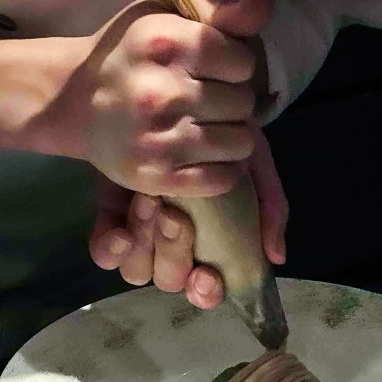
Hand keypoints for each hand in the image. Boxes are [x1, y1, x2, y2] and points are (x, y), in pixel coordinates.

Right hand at [44, 0, 274, 198]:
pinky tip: (206, 154)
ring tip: (211, 126)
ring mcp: (159, 139)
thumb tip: (265, 0)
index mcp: (165, 44)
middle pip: (244, 104)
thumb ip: (219, 10)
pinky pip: (223, 179)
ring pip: (240, 143)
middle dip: (234, 101)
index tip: (216, 68)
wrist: (74, 102)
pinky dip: (223, 168)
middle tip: (210, 100)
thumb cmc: (129, 53)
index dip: (236, 65)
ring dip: (232, 136)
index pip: (243, 62)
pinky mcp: (157, 176)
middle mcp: (161, 92)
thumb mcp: (165, 15)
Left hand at [89, 128, 288, 308]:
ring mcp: (143, 232)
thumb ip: (268, 205)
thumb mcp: (253, 161)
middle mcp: (175, 244)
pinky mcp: (112, 215)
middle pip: (170, 278)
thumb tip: (276, 256)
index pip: (206, 287)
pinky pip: (105, 252)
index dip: (206, 291)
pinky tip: (121, 232)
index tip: (206, 275)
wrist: (179, 91)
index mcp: (210, 242)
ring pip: (137, 270)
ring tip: (150, 202)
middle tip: (175, 217)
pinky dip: (111, 248)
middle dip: (173, 253)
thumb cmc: (224, 131)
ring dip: (146, 243)